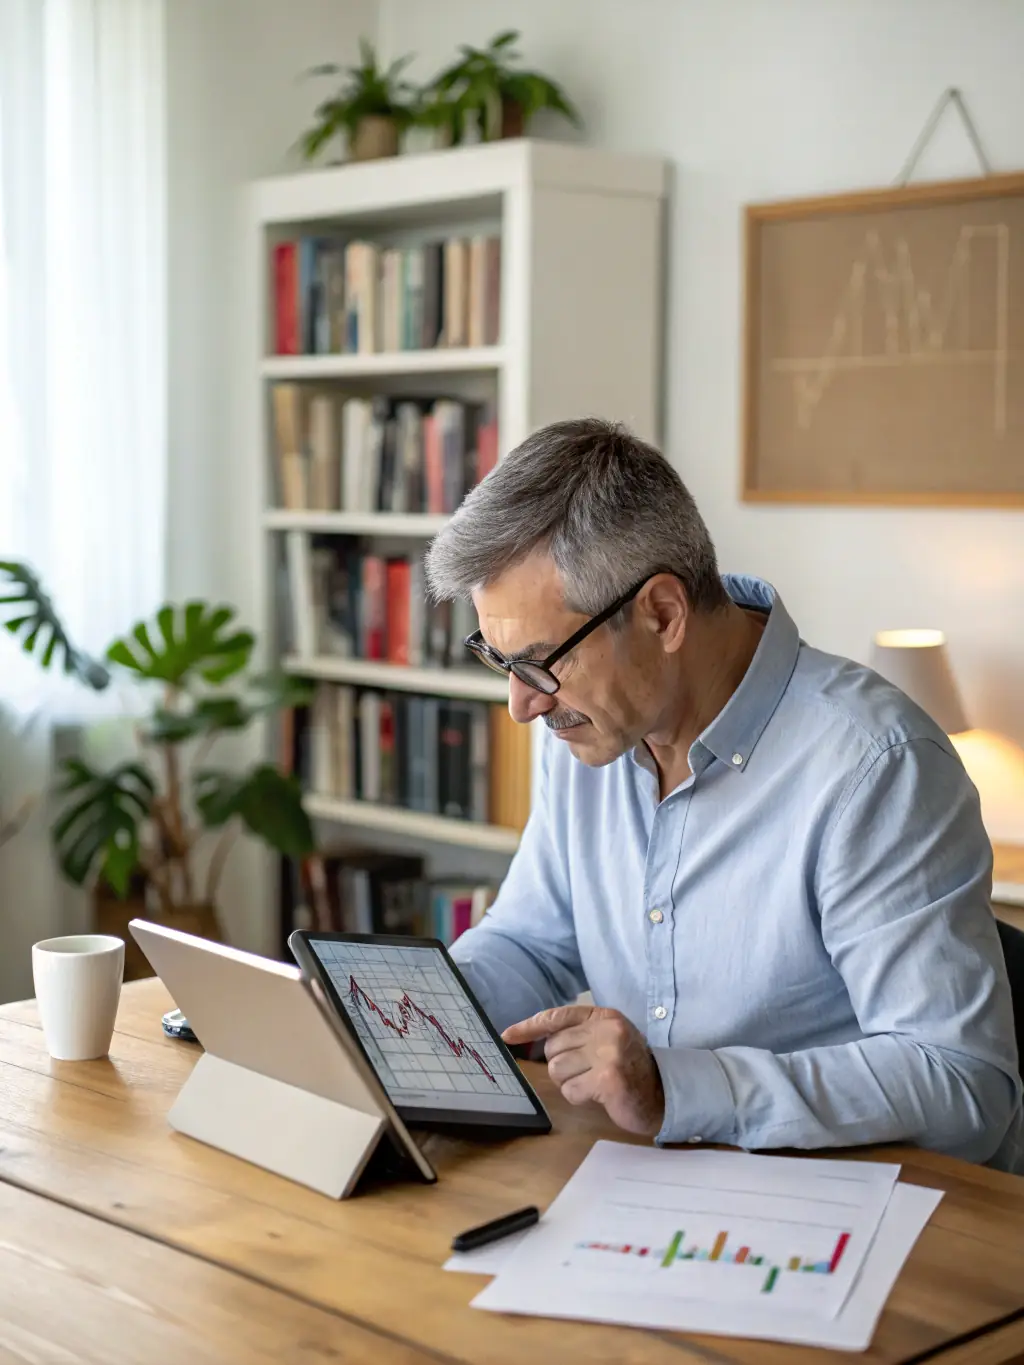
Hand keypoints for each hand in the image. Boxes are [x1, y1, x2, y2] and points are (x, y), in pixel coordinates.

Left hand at [502, 1005, 664, 1136]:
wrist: (663, 1095)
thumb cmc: (629, 1068)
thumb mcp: (606, 1039)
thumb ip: (576, 1035)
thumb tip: (529, 1039)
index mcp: (604, 1016)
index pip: (557, 1016)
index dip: (529, 1026)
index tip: (507, 1035)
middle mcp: (606, 1030)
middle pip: (552, 1048)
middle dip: (561, 1065)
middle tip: (585, 1072)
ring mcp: (608, 1054)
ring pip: (557, 1070)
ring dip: (569, 1083)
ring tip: (592, 1083)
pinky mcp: (607, 1080)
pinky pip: (570, 1091)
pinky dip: (579, 1098)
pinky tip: (598, 1096)